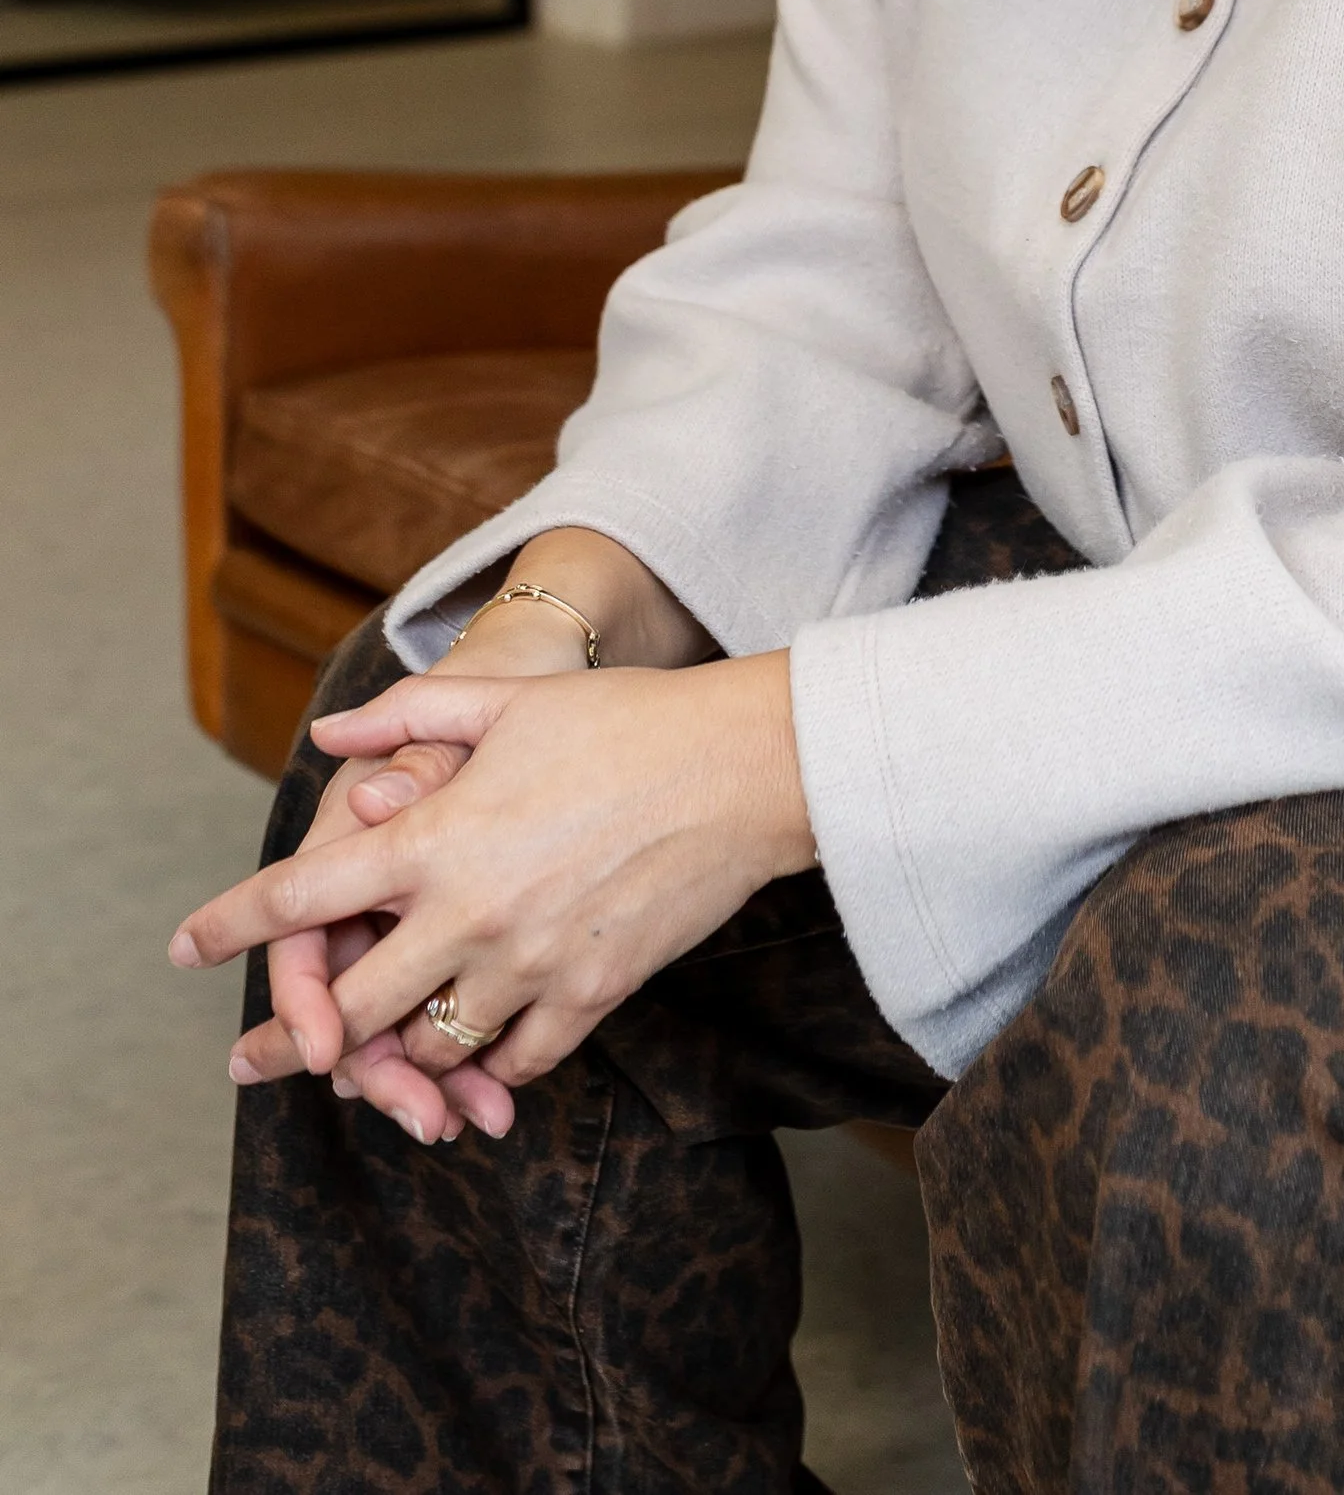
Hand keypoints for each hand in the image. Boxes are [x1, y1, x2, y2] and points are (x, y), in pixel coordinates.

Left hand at [220, 534, 708, 1133]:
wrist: (741, 768)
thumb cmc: (624, 719)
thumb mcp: (508, 699)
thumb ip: (408, 718)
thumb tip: (327, 741)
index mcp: (437, 837)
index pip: (304, 895)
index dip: (231, 925)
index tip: (183, 950)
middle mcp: (469, 914)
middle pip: (354, 1006)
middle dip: (299, 1038)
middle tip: (261, 1060)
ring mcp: (530, 964)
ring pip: (432, 1047)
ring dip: (401, 1057)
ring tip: (380, 1062)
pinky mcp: (591, 996)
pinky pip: (519, 1059)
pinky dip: (492, 1062)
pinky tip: (484, 1050)